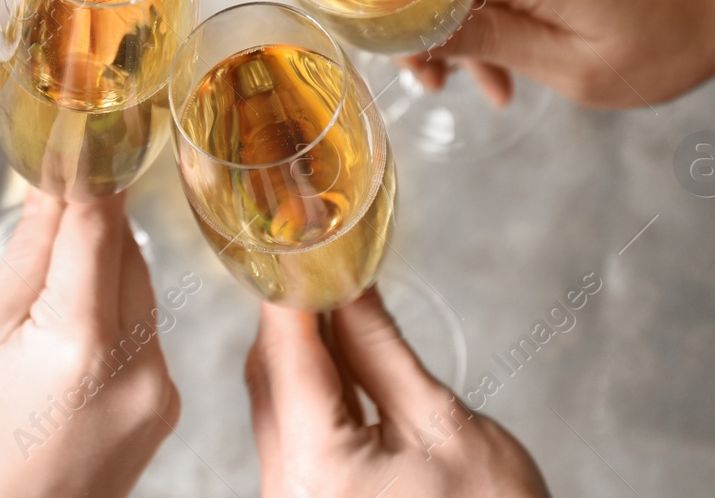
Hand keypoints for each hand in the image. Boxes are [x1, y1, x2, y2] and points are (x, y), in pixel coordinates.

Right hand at [0, 193, 178, 497]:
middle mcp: (137, 366)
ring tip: (53, 271)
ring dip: (105, 262)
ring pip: (141, 285)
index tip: (82, 132)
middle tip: (59, 186)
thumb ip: (27, 258)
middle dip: (93, 217)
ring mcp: (160, 390)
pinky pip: (147, 328)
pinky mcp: (167, 405)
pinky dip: (116, 308)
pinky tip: (74, 321)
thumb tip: (53, 187)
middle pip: (126, 251)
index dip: (89, 173)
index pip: (98, 225)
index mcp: (80, 344)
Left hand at [247, 287, 548, 497]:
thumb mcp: (443, 424)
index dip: (289, 290)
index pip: (285, 353)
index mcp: (316, 468)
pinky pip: (292, 434)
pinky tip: (339, 358)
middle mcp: (285, 490)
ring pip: (276, 404)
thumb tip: (350, 285)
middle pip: (270, 377)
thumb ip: (382, 350)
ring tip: (334, 300)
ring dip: (301, 352)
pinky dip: (311, 392)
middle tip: (320, 261)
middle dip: (294, 316)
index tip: (295, 242)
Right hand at [407, 0, 714, 109]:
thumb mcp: (574, 67)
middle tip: (441, 86)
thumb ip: (487, 43)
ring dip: (462, 16)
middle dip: (429, 28)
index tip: (411, 66)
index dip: (400, 21)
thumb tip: (412, 36)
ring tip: (490, 80)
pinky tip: (509, 40)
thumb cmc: (668, 36)